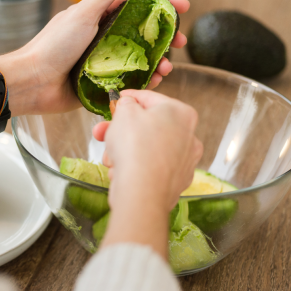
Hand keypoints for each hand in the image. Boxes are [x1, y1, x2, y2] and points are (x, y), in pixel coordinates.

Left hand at [0, 0, 188, 116]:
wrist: (32, 82)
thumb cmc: (53, 45)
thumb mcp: (82, 15)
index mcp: (97, 18)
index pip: (136, 7)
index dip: (162, 6)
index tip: (185, 8)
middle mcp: (102, 38)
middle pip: (142, 35)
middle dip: (165, 39)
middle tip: (182, 44)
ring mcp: (102, 62)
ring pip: (139, 60)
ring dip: (157, 62)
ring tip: (167, 68)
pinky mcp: (100, 84)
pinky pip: (128, 82)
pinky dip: (144, 81)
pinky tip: (154, 82)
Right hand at [93, 90, 202, 255]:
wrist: (142, 191)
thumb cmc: (135, 146)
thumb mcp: (124, 112)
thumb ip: (126, 104)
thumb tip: (128, 106)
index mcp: (181, 113)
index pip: (150, 99)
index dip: (128, 98)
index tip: (116, 101)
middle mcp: (189, 136)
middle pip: (148, 126)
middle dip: (120, 130)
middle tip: (102, 132)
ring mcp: (184, 161)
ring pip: (147, 148)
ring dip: (124, 150)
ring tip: (110, 157)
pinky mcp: (175, 182)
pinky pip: (149, 167)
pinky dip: (135, 167)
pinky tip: (121, 170)